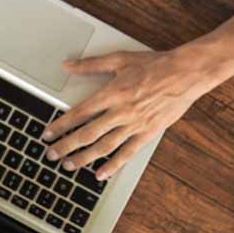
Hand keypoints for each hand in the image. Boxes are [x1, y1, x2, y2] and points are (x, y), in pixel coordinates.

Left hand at [41, 48, 217, 179]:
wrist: (185, 74)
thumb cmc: (155, 65)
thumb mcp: (120, 59)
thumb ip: (91, 64)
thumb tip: (68, 65)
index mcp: (112, 93)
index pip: (79, 113)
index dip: (61, 125)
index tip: (48, 133)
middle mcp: (121, 111)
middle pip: (87, 133)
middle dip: (66, 146)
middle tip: (51, 154)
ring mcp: (135, 125)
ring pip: (104, 147)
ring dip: (84, 158)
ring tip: (69, 165)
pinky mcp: (147, 134)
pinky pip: (127, 153)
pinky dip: (112, 166)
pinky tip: (100, 174)